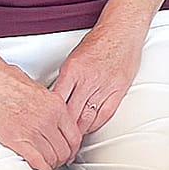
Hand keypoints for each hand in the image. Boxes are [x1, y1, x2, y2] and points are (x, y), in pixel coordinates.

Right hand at [0, 65, 82, 169]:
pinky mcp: (16, 140)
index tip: (68, 152)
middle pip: (64, 150)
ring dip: (50, 165)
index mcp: (55, 105)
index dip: (72, 149)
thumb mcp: (37, 89)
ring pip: (52, 158)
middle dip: (61, 159)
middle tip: (57, 161)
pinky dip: (41, 169)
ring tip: (47, 166)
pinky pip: (36, 162)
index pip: (74, 136)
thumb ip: (48, 105)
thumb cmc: (5, 79)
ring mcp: (33, 130)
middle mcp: (48, 119)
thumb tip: (50, 115)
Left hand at [51, 19, 143, 136]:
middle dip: (63, 130)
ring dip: (78, 131)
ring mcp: (104, 86)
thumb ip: (65, 79)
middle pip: (71, 114)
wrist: (122, 30)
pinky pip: (104, 115)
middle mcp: (88, 80)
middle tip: (57, 139)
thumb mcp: (73, 58)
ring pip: (87, 118)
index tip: (46, 126)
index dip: (50, 118)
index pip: (57, 102)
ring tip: (71, 139)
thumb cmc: (99, 42)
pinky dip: (95, 125)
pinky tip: (89, 128)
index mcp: (73, 70)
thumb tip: (54, 99)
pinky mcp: (118, 90)